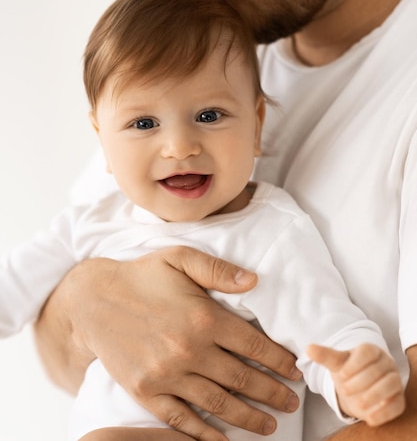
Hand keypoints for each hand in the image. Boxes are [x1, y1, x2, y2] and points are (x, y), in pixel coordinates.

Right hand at [38, 247, 300, 440]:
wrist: (94, 300)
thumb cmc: (142, 276)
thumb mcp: (180, 258)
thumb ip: (218, 270)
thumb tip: (254, 280)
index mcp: (203, 317)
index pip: (254, 345)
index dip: (279, 360)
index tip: (294, 370)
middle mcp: (189, 350)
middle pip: (242, 379)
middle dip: (272, 393)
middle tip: (291, 402)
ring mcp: (167, 375)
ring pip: (218, 404)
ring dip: (248, 418)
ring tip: (269, 425)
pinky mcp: (147, 392)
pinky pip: (182, 420)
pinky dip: (205, 434)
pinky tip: (223, 440)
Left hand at [307, 343, 404, 426]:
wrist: (359, 390)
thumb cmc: (348, 373)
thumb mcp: (336, 364)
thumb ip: (325, 356)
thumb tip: (309, 348)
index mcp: (371, 350)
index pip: (367, 351)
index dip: (354, 364)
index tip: (341, 376)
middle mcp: (386, 363)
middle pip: (377, 370)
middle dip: (360, 382)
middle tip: (345, 391)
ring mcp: (394, 380)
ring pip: (390, 384)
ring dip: (372, 396)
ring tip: (357, 404)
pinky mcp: (398, 399)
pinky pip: (397, 404)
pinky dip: (384, 412)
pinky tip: (369, 417)